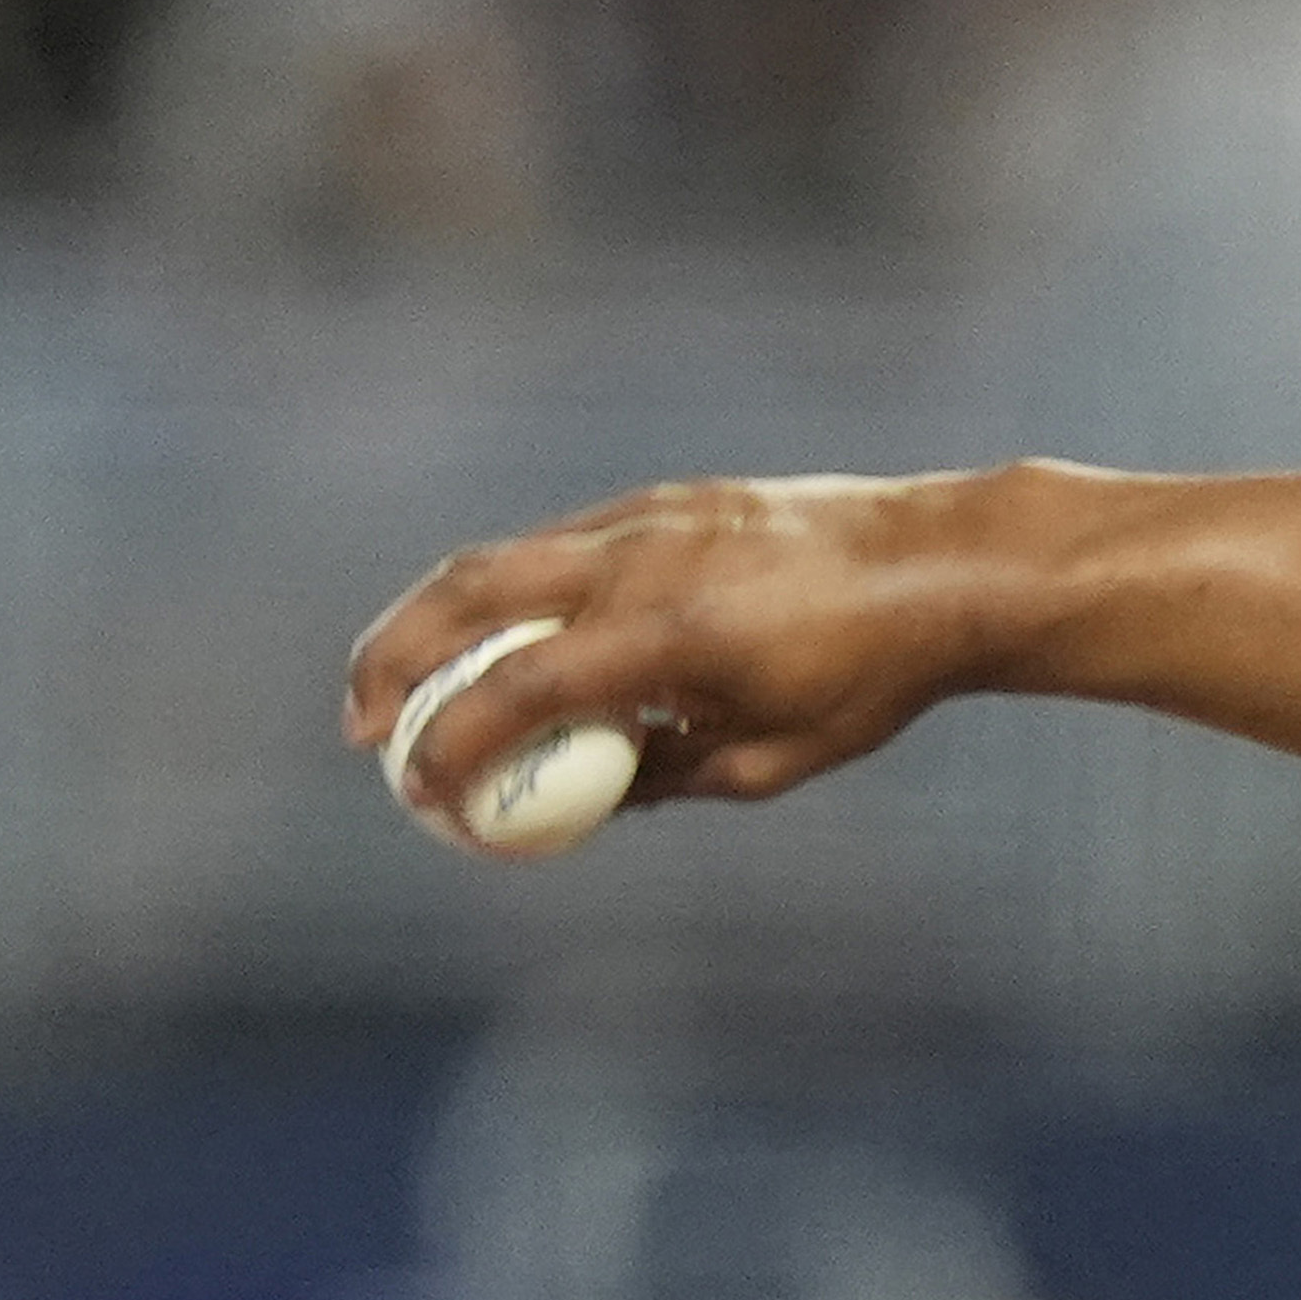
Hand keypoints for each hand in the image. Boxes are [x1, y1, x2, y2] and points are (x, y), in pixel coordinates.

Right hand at [337, 470, 1053, 830]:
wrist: (941, 564)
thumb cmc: (867, 677)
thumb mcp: (769, 758)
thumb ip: (665, 778)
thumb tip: (587, 799)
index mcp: (667, 634)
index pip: (519, 690)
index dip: (452, 746)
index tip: (418, 795)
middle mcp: (639, 559)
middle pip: (469, 596)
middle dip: (394, 661)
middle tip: (359, 729)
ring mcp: (645, 517)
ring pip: (502, 558)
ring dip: (433, 619)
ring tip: (400, 682)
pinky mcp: (661, 500)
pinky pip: (555, 545)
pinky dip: (506, 592)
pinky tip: (495, 641)